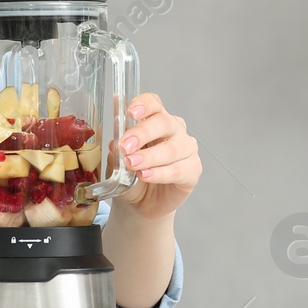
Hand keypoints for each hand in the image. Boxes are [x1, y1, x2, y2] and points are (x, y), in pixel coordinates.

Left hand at [110, 92, 200, 220]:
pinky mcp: (193, 169)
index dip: (144, 104)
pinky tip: (146, 175)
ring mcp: (186, 148)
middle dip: (143, 133)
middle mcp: (174, 130)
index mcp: (155, 119)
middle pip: (163, 122)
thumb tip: (115, 143)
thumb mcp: (118, 163)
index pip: (153, 103)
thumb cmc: (132, 177)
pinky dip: (160, 173)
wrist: (142, 204)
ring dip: (150, 156)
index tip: (131, 112)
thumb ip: (117, 152)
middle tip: (126, 146)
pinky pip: (178, 169)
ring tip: (133, 164)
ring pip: (171, 148)